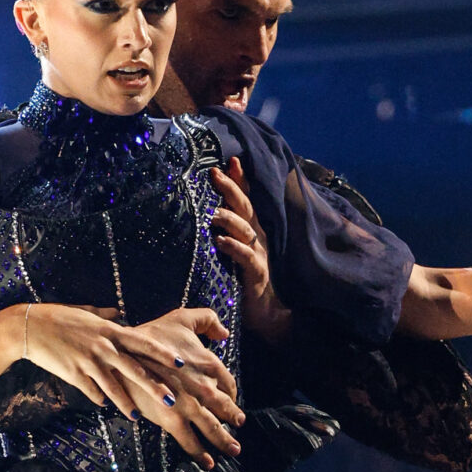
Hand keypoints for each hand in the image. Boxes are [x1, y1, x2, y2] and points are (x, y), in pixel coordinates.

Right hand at [23, 305, 243, 462]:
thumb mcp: (85, 313)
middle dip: (155, 385)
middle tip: (173, 399)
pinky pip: (91, 391)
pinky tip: (108, 408)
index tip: (182, 362)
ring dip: (127, 403)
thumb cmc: (59, 317)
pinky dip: (100, 399)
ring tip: (138, 416)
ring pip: (113, 386)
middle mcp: (103, 346)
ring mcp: (88, 362)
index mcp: (110, 330)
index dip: (164, 353)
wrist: (29, 327)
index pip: (144, 343)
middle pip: (135, 369)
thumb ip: (104, 315)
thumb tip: (118, 312)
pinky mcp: (73, 374)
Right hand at [115, 307, 246, 455]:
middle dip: (234, 419)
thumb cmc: (152, 335)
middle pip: (225, 408)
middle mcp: (203, 387)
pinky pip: (189, 440)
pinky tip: (208, 462)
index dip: (231, 393)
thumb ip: (207, 320)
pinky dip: (200, 453)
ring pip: (212, 428)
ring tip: (233, 450)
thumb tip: (224, 334)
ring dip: (224, 442)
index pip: (228, 383)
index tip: (231, 399)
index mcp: (208, 364)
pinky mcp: (171, 419)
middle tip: (239, 426)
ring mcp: (188, 405)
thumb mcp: (181, 318)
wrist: (123, 355)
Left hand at [211, 158, 290, 342]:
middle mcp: (257, 236)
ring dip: (229, 218)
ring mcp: (258, 253)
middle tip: (215, 174)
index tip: (230, 160)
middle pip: (245, 207)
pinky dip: (234, 247)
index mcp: (251, 228)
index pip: (246, 198)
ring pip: (246, 229)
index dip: (240, 179)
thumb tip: (207, 209)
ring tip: (213, 212)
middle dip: (232, 188)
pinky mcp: (256, 272)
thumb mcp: (234, 248)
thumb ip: (226, 228)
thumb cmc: (244, 277)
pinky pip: (245, 256)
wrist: (264, 311)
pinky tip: (221, 241)